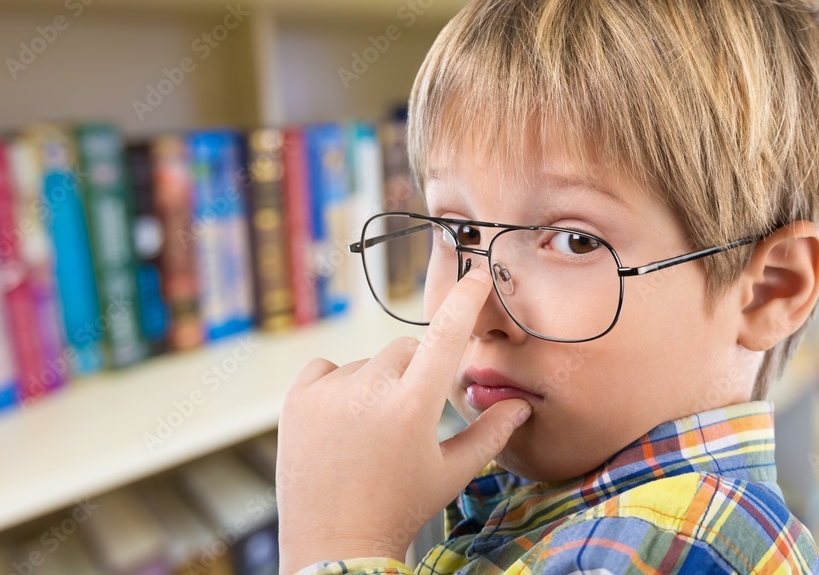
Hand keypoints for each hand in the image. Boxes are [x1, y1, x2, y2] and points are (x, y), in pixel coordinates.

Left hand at [276, 267, 532, 572]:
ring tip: (369, 433)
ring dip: (375, 384)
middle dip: (414, 372)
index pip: (446, 334)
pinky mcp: (296, 400)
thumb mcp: (451, 474)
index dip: (465, 298)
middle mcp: (369, 390)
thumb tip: (522, 405)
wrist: (335, 546)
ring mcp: (328, 393)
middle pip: (405, 350)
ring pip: (366, 364)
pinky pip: (326, 370)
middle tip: (408, 418)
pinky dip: (337, 387)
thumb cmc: (400, 509)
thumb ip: (490, 434)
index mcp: (413, 406)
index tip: (474, 273)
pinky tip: (341, 423)